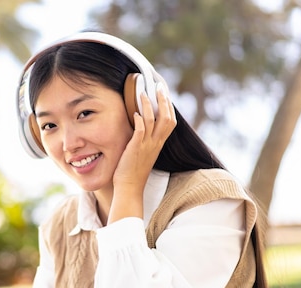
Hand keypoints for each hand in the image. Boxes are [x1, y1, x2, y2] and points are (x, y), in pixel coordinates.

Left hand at [109, 87, 176, 222]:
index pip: (170, 122)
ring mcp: (147, 146)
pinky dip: (139, 120)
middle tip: (158, 87)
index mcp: (158, 144)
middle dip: (163, 101)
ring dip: (149, 105)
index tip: (164, 94)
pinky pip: (141, 130)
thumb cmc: (133, 171)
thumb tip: (140, 127)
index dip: (168, 107)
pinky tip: (134, 113)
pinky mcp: (136, 148)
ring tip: (143, 93)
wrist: (129, 188)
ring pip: (154, 121)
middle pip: (167, 118)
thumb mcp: (143, 153)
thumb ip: (145, 141)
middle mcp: (155, 143)